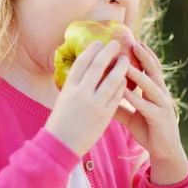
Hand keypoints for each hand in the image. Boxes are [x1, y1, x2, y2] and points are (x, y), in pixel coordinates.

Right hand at [45, 41, 129, 156]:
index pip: (81, 63)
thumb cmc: (61, 121)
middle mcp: (81, 93)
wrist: (61, 144)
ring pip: (111, 81)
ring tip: (126, 59)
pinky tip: (126, 80)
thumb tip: (83, 71)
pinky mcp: (104, 116)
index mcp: (69, 88)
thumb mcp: (63, 99)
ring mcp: (94, 104)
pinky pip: (117, 97)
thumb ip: (74, 86)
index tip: (98, 42)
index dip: (90, 51)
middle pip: (97, 67)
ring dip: (120, 68)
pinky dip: (122, 86)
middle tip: (116, 44)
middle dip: (107, 53)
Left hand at [114, 42, 187, 184]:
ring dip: (138, 74)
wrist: (164, 153)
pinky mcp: (160, 119)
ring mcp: (163, 106)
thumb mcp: (130, 114)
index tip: (134, 40)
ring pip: (150, 86)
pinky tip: (123, 91)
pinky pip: (145, 106)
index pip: (151, 68)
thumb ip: (118, 103)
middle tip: (134, 43)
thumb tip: (100, 92)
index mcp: (156, 92)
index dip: (144, 55)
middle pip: (154, 71)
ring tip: (125, 63)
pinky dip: (134, 98)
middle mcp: (161, 95)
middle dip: (144, 57)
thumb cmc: (148, 130)